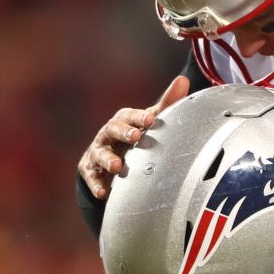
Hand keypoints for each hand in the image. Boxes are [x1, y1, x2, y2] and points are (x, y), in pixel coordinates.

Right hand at [78, 75, 190, 199]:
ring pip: (100, 153)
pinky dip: (96, 185)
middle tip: (135, 137)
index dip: (139, 117)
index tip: (150, 119)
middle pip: (113, 129)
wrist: (110, 158)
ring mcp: (98, 151)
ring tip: (117, 166)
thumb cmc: (135, 135)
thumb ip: (167, 103)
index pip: (130, 115)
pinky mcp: (90, 170)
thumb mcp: (149, 121)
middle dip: (123, 132)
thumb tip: (183, 80)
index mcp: (124, 119)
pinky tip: (104, 193)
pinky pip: (91, 177)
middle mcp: (108, 133)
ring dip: (108, 159)